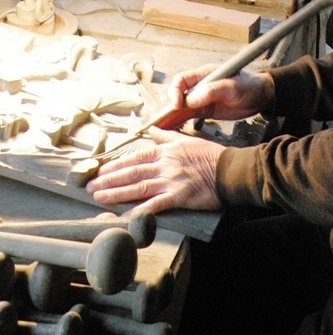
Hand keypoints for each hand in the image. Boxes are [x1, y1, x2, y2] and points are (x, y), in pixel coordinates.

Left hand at [86, 129, 225, 212]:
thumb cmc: (210, 155)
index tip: (100, 169)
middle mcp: (165, 164)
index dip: (116, 164)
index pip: (136, 156)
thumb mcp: (186, 139)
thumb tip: (151, 130)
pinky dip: (138, 210)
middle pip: (132, 172)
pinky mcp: (178, 196)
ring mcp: (171, 180)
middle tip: (90, 186)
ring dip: (116, 192)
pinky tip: (124, 216)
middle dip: (109, 179)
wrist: (230, 170)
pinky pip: (154, 205)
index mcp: (166, 150)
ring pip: (138, 186)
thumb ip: (166, 136)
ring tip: (98, 196)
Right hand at [167, 64, 274, 120]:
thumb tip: (192, 99)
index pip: (182, 80)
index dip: (176, 92)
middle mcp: (199, 85)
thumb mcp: (233, 87)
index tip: (177, 105)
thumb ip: (213, 91)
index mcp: (204, 74)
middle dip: (168, 107)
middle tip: (163, 121)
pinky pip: (188, 115)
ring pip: (181, 107)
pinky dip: (180, 122)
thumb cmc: (249, 86)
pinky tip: (173, 130)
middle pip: (177, 94)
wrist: (261, 96)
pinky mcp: (205, 109)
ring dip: (171, 116)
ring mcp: (201, 98)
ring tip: (161, 129)